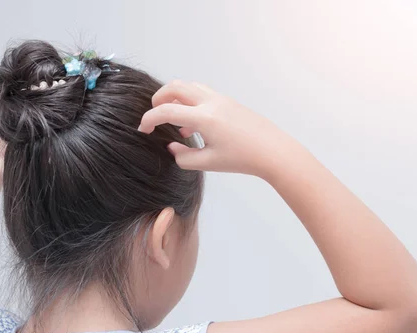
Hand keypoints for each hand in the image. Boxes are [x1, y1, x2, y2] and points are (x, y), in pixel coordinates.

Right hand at [138, 81, 295, 177]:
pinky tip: (192, 126)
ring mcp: (221, 99)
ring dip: (174, 98)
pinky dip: (189, 102)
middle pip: (174, 87)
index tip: (143, 130)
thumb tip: (172, 146)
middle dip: (158, 99)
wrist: (273, 151)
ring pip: (188, 86)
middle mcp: (211, 103)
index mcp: (204, 118)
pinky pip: (201, 93)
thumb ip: (184, 157)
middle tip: (154, 116)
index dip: (149, 119)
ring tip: (174, 122)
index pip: (166, 112)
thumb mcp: (208, 163)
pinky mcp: (228, 101)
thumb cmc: (243, 159)